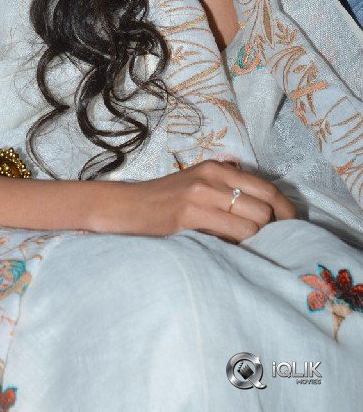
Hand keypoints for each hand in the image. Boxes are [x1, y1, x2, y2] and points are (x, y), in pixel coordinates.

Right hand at [94, 159, 297, 242]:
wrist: (126, 208)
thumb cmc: (164, 203)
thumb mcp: (198, 185)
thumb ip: (227, 188)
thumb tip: (266, 208)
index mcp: (217, 168)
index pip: (268, 187)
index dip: (285, 210)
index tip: (290, 227)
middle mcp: (212, 176)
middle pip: (266, 205)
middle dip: (273, 229)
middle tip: (269, 244)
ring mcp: (201, 194)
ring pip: (253, 221)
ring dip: (254, 240)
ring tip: (244, 248)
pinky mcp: (190, 214)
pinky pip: (232, 232)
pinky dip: (237, 244)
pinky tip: (227, 249)